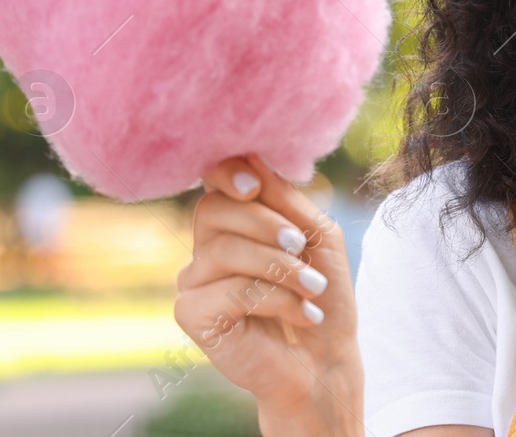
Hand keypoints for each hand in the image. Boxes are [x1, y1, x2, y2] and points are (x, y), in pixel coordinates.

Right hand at [174, 153, 363, 433]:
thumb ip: (284, 199)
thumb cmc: (322, 293)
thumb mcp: (315, 236)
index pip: (213, 183)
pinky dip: (272, 299)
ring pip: (221, 250)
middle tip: (301, 246)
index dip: (226, 174)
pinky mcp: (190, 314)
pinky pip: (226, 290)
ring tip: (313, 287)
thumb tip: (250, 158)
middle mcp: (206, 248)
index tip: (252, 185)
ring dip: (278, 267)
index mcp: (234, 223)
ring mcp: (193, 281)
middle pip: (213, 210)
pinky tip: (299, 314)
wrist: (326, 357)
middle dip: (266, 224)